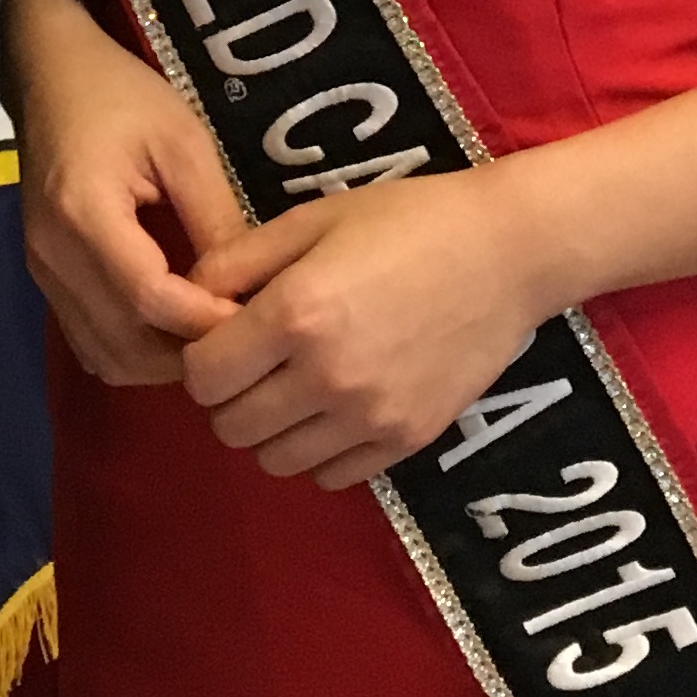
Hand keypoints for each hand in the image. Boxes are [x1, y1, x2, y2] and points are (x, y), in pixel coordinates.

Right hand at [14, 0, 243, 386]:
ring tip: (211, 335)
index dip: (204, 321)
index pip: (148, 298)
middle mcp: (54, 255)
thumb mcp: (184, 143)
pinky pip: (90, 340)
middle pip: (125, 343)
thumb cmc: (120, 95)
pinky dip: (135, 350)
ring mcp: (42, 271)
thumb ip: (216, 218)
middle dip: (188, 353)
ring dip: (162, 361)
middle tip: (243, 335)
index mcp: (85, 213)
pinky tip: (172, 327)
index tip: (257, 317)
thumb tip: (252, 289)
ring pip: (105, 355)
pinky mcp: (45, 277)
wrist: (49, 73)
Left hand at [184, 172, 546, 488]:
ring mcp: (370, 417)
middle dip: (229, 396)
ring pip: (275, 461)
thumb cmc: (406, 221)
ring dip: (269, 429)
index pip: (201, 376)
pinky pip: (331, 476)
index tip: (223, 336)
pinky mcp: (406, 440)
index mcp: (295, 315)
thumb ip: (238, 261)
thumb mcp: (312, 219)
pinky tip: (334, 408)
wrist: (508, 253)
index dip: (200, 357)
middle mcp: (327, 377)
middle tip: (255, 362)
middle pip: (230, 427)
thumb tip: (188, 299)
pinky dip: (318, 451)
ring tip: (293, 386)